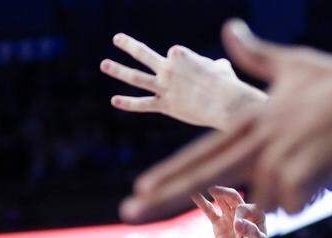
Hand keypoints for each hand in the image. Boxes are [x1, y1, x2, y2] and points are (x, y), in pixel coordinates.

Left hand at [101, 33, 266, 129]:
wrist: (226, 102)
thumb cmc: (227, 85)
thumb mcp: (221, 68)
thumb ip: (215, 64)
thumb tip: (218, 65)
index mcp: (180, 54)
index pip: (174, 57)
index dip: (187, 68)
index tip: (200, 79)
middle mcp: (167, 68)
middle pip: (143, 54)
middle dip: (128, 45)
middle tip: (117, 38)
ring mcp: (164, 86)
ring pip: (136, 77)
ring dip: (118, 70)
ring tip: (104, 64)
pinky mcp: (165, 105)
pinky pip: (143, 104)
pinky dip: (128, 103)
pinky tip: (114, 100)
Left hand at [121, 19, 331, 221]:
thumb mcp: (289, 64)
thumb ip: (254, 54)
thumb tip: (229, 29)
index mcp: (250, 122)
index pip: (200, 153)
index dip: (166, 173)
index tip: (138, 189)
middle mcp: (256, 142)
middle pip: (202, 175)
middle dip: (162, 196)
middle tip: (128, 212)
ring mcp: (278, 160)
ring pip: (266, 199)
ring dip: (287, 191)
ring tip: (313, 160)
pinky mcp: (303, 176)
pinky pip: (294, 205)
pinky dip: (306, 195)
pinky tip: (324, 169)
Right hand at [191, 186, 268, 237]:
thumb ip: (251, 232)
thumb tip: (238, 223)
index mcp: (256, 214)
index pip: (242, 208)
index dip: (239, 219)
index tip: (239, 235)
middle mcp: (243, 212)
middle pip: (232, 197)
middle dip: (223, 192)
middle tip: (212, 190)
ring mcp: (229, 217)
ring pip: (220, 201)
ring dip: (212, 194)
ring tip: (201, 186)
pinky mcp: (218, 223)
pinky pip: (210, 211)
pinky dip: (203, 203)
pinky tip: (195, 195)